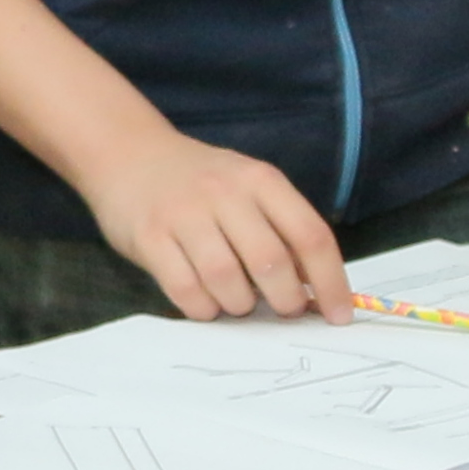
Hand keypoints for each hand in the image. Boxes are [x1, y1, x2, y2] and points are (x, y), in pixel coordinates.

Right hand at [79, 129, 347, 321]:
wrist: (129, 154)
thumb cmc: (200, 181)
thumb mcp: (247, 188)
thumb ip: (280, 228)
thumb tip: (316, 288)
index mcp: (260, 180)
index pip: (310, 236)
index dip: (331, 282)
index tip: (339, 315)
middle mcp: (225, 193)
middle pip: (271, 263)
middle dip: (285, 301)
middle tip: (282, 309)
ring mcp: (184, 214)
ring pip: (227, 282)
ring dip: (240, 306)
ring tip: (238, 302)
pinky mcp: (151, 238)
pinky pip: (186, 291)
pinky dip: (203, 308)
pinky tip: (206, 301)